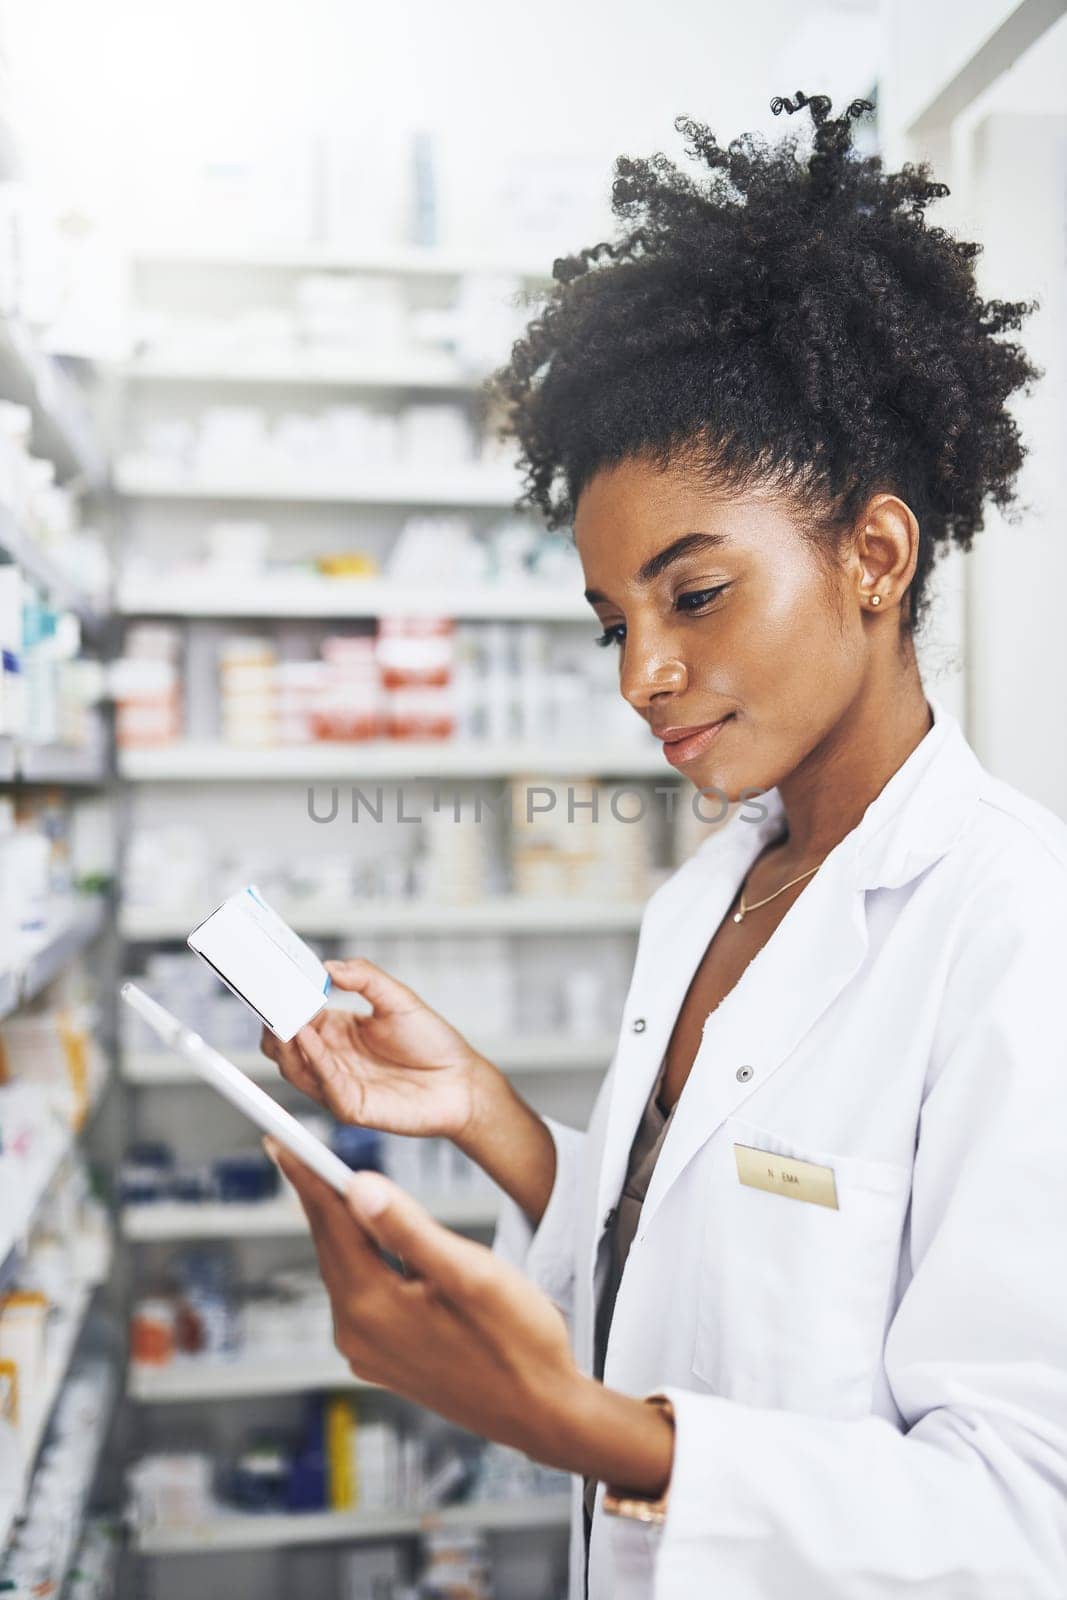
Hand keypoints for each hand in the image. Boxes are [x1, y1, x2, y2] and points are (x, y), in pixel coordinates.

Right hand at [259, 958, 493, 1142]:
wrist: (460, 1081)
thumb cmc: (432, 1043)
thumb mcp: (398, 998)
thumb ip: (365, 978)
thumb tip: (330, 967)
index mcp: (336, 1030)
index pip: (295, 1016)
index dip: (283, 1000)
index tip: (275, 980)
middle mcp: (331, 1057)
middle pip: (282, 1046)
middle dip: (273, 1024)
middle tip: (274, 1002)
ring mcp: (337, 1083)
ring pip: (293, 1067)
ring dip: (286, 1043)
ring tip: (287, 1018)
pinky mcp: (350, 1106)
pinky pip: (323, 1085)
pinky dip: (313, 1060)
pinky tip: (309, 1038)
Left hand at [269, 1141, 676, 1493]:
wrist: (545, 1414)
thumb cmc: (519, 1342)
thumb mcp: (470, 1273)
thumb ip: (410, 1228)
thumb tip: (358, 1187)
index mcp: (372, 1307)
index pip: (329, 1223)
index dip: (306, 1176)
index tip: (280, 1141)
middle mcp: (357, 1334)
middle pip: (333, 1246)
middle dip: (322, 1197)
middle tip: (303, 1152)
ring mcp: (370, 1353)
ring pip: (348, 1271)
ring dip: (348, 1229)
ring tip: (340, 1188)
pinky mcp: (387, 1362)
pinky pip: (363, 1297)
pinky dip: (366, 1262)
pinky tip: (381, 1245)